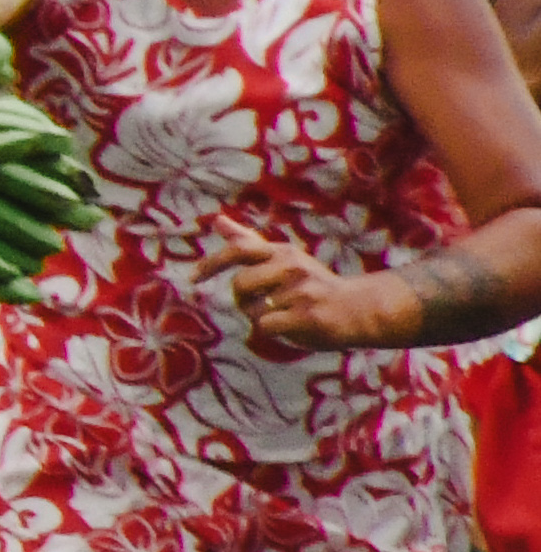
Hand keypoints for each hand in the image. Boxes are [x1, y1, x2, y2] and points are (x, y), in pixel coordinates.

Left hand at [191, 216, 389, 350]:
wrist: (359, 309)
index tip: (192, 278)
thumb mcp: (282, 258)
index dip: (212, 263)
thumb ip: (248, 242)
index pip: (239, 249)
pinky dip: (271, 331)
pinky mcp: (307, 315)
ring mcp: (300, 290)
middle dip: (244, 299)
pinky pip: (265, 326)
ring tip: (285, 314)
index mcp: (282, 252)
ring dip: (261, 317)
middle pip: (239, 285)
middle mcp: (291, 265)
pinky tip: (291, 327)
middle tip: (266, 303)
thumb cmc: (314, 286)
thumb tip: (217, 219)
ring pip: (252, 310)